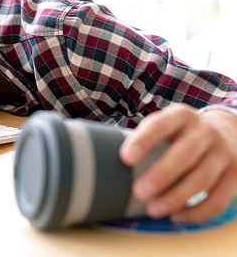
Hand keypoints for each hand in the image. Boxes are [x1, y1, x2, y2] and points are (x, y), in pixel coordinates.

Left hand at [119, 103, 236, 223]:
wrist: (229, 129)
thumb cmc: (183, 132)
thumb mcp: (168, 123)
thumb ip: (146, 137)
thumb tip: (109, 159)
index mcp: (181, 116)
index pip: (161, 125)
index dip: (143, 141)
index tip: (125, 158)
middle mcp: (204, 132)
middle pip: (183, 155)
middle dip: (160, 175)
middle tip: (139, 192)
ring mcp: (223, 153)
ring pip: (201, 179)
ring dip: (176, 198)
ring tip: (153, 210)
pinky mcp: (236, 174)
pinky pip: (219, 199)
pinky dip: (198, 212)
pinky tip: (178, 217)